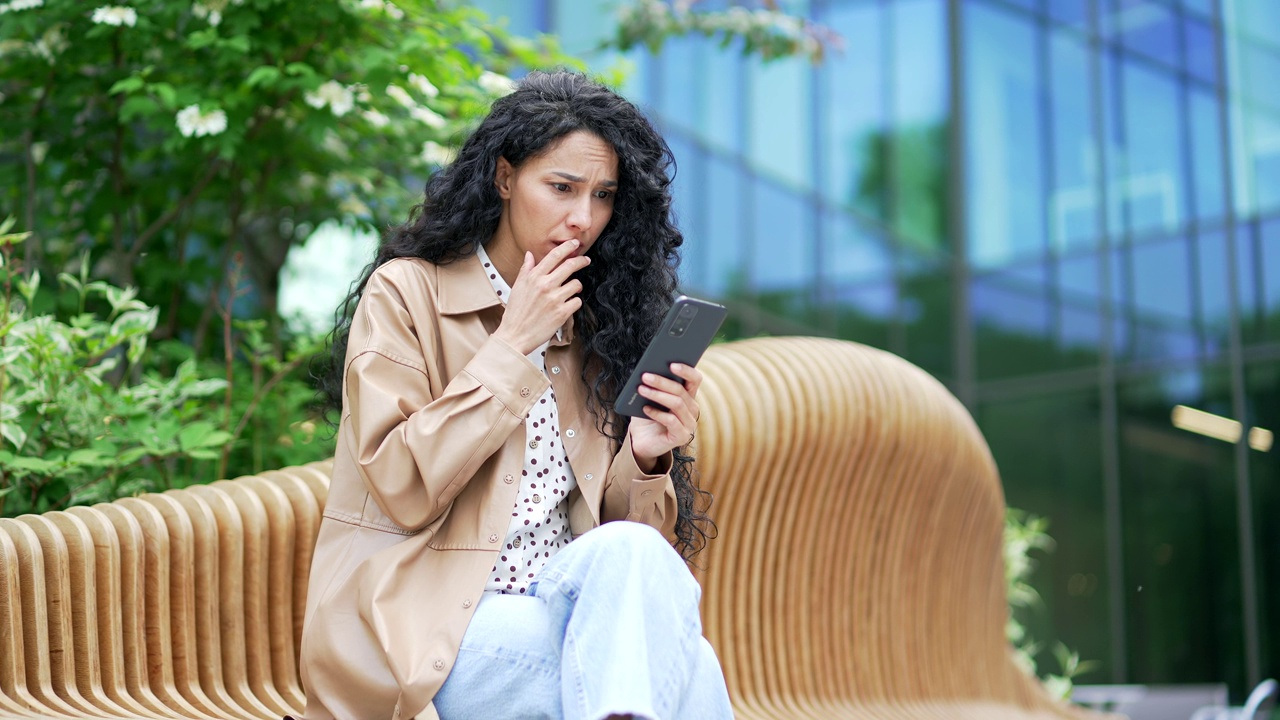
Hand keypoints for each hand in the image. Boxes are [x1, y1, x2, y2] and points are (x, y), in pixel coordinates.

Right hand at [493, 240, 590, 354]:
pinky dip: (574, 303)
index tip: (574, 244)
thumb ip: (526, 270)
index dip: (567, 247)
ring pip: (576, 284)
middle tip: (585, 260)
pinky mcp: (562, 313)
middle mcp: (545, 285)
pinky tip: (567, 305)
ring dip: (576, 287)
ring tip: (570, 291)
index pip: (554, 256)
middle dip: (581, 261)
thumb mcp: (517, 287)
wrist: (515, 335)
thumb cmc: (515, 312)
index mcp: (534, 277)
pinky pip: (577, 302)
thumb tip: (529, 255)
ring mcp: (555, 299)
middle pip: (570, 265)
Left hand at [628, 363, 702, 471]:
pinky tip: (645, 408)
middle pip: (681, 391)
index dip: (686, 370)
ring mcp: (689, 424)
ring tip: (641, 389)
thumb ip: (655, 386)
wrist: (642, 441)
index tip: (671, 364)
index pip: (695, 379)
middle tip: (645, 376)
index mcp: (688, 397)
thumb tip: (650, 370)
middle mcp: (692, 410)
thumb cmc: (647, 416)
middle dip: (662, 382)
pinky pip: (671, 421)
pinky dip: (657, 413)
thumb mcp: (651, 398)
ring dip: (657, 395)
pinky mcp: (682, 436)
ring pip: (676, 404)